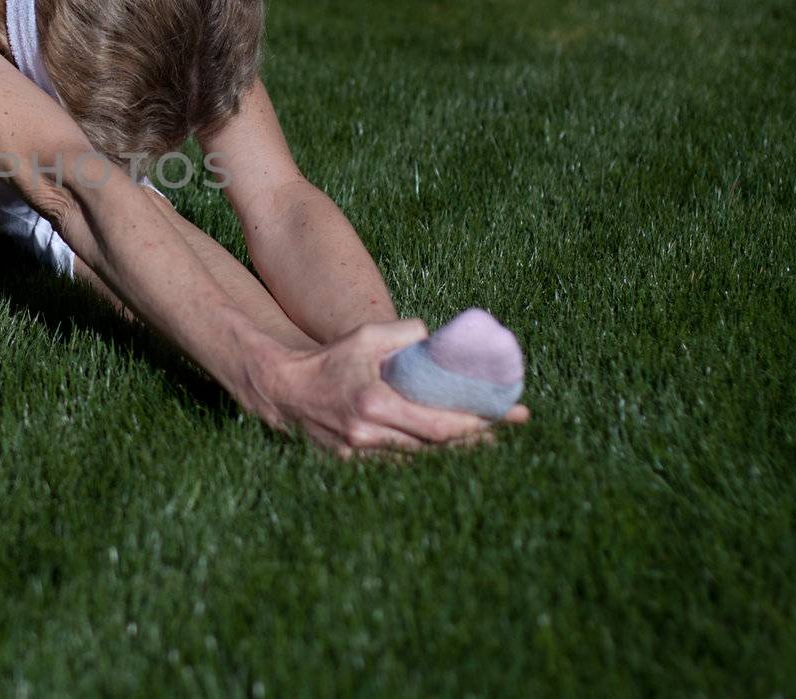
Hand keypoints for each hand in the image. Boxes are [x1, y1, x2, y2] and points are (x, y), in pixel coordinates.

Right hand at [243, 318, 530, 456]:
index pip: (440, 425)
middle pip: (438, 446)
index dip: (479, 424)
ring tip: (486, 435)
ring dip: (455, 448)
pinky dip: (425, 452)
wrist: (285, 389)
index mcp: (376, 403)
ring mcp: (362, 452)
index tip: (509, 415)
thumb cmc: (330, 358)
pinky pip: (400, 459)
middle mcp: (371, 434)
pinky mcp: (355, 461)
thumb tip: (439, 340)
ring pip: (421, 456)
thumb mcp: (366, 335)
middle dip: (477, 437)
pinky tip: (445, 445)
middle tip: (508, 427)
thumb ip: (406, 334)